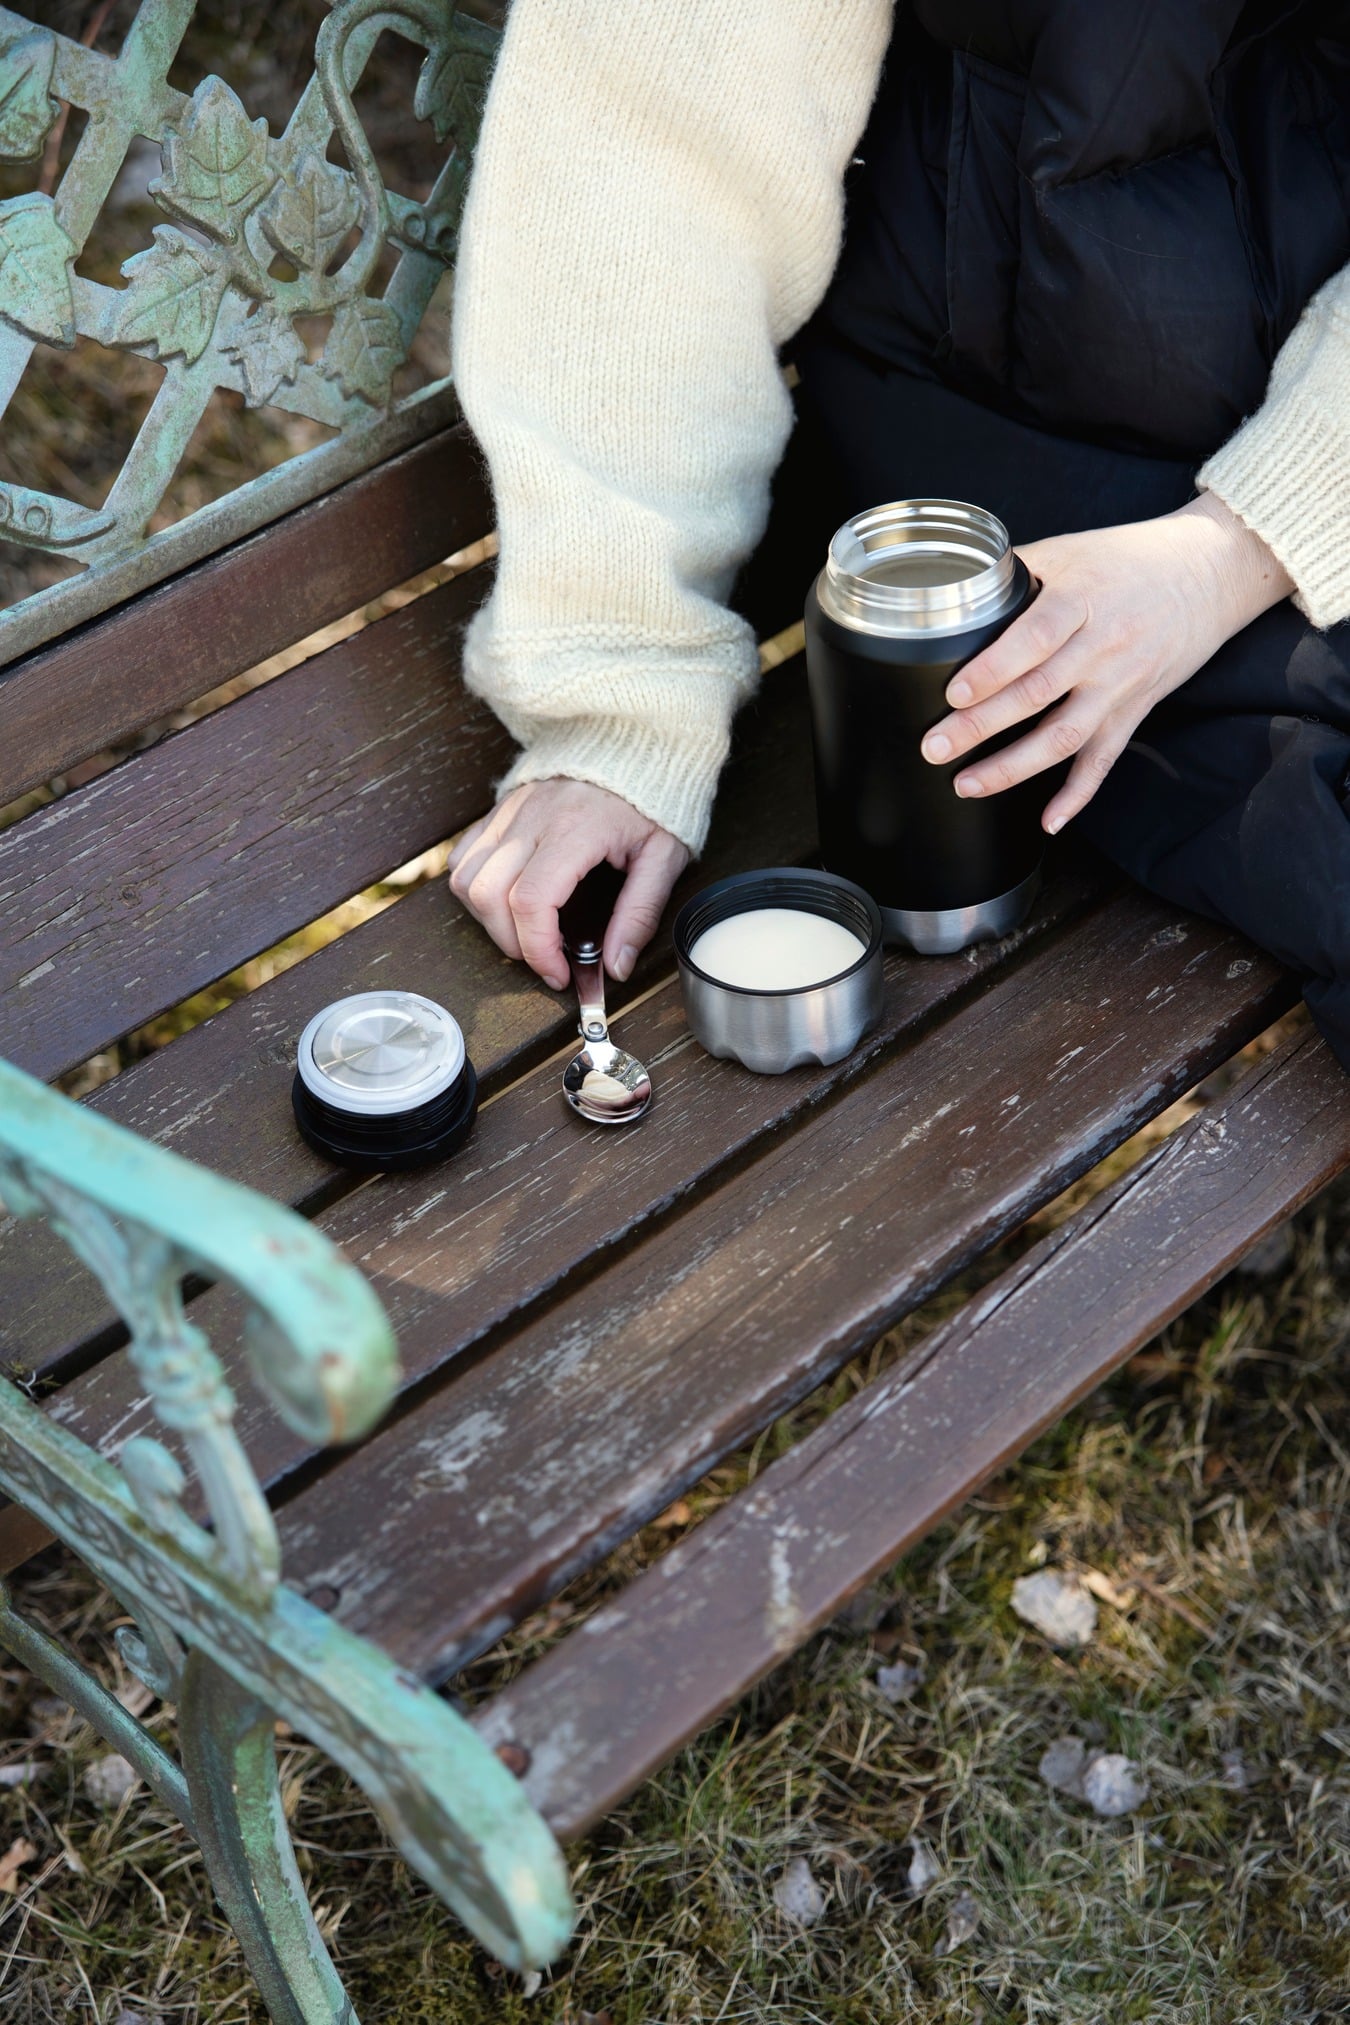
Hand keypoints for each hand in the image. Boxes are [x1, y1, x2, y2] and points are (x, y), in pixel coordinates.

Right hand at [447, 777, 688, 990]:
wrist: (634, 742)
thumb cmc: (652, 800)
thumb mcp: (664, 857)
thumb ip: (640, 913)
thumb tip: (616, 967)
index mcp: (575, 830)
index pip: (531, 901)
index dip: (537, 949)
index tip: (559, 973)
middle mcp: (532, 818)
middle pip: (489, 895)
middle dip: (512, 943)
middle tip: (546, 958)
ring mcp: (510, 811)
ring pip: (466, 878)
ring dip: (488, 919)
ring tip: (526, 932)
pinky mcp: (499, 809)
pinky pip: (463, 856)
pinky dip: (474, 888)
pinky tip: (507, 900)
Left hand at [919, 492, 1294, 833]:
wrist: (1209, 571)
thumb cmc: (1133, 558)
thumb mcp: (1073, 549)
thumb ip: (1016, 571)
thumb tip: (956, 588)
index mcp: (1083, 599)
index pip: (1035, 639)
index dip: (994, 669)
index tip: (955, 693)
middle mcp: (1103, 646)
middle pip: (1038, 693)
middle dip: (982, 726)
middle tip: (936, 746)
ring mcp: (1119, 684)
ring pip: (1065, 736)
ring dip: (1013, 767)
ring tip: (968, 784)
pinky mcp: (1134, 710)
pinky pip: (1104, 760)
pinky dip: (1077, 796)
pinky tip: (1048, 821)